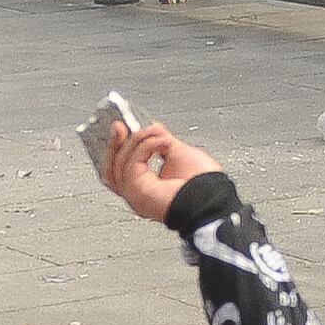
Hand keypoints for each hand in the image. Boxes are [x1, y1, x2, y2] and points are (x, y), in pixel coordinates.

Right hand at [98, 121, 219, 224]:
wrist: (212, 198)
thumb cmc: (205, 186)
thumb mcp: (180, 153)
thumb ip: (162, 140)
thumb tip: (152, 128)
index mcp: (149, 184)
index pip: (123, 164)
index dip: (120, 145)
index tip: (123, 126)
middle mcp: (139, 191)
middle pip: (112, 166)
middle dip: (115, 143)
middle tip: (120, 126)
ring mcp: (135, 194)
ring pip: (117, 164)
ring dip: (135, 142)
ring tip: (154, 132)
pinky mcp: (135, 192)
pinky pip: (130, 164)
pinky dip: (145, 147)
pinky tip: (161, 142)